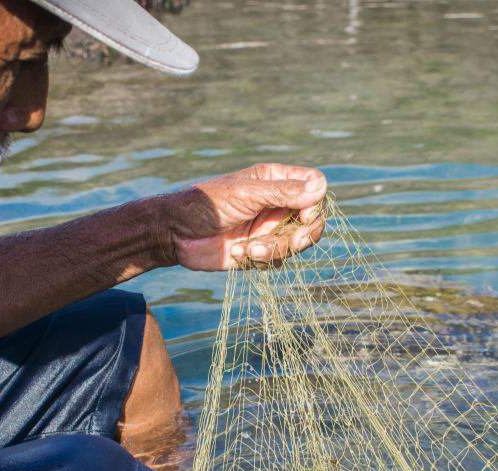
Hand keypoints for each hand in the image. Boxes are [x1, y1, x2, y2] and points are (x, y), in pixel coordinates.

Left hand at [162, 163, 327, 271]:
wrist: (176, 234)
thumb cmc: (207, 204)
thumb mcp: (246, 194)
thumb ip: (283, 192)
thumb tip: (321, 187)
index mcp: (276, 181)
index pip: (314, 186)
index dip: (315, 203)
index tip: (304, 215)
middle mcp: (277, 204)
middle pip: (313, 220)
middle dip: (302, 235)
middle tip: (292, 242)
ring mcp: (270, 229)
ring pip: (296, 244)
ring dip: (274, 250)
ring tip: (248, 250)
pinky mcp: (260, 252)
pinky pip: (278, 261)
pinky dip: (261, 260)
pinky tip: (238, 253)